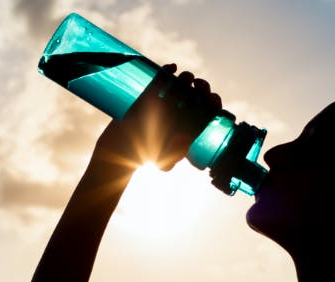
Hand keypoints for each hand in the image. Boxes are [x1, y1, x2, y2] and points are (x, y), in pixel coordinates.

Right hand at [92, 64, 222, 170]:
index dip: (213, 103)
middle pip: (198, 94)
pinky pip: (160, 79)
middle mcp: (179, 112)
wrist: (121, 150)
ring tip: (185, 78)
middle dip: (202, 87)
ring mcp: (164, 102)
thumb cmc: (145, 157)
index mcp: (188, 126)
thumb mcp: (164, 161)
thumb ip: (175, 155)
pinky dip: (167, 70)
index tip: (210, 99)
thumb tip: (186, 142)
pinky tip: (172, 67)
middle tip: (198, 87)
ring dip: (187, 78)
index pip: (208, 111)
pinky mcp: (148, 95)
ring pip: (181, 84)